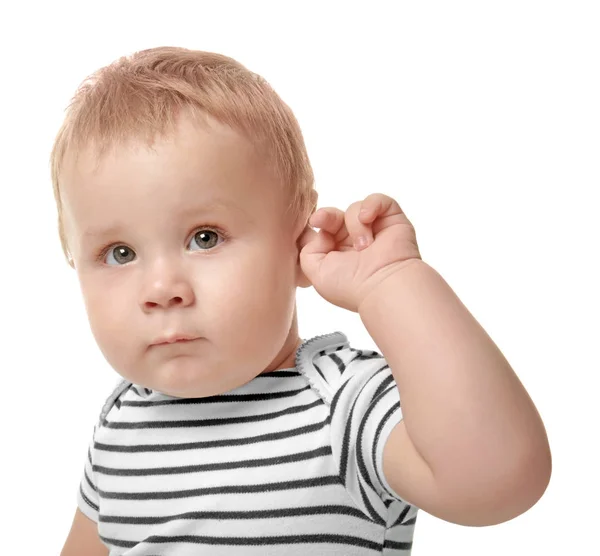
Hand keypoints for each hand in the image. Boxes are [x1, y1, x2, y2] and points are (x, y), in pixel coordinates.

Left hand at [299, 193, 421, 311]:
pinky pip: (379, 200)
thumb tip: (320, 232)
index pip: (324, 228)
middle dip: (329, 216)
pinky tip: (367, 219)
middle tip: (326, 221)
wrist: (383, 286)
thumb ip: (308, 251)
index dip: (319, 221)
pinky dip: (371, 205)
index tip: (315, 221)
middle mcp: (356, 241)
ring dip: (355, 225)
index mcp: (338, 253)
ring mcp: (375, 230)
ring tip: (364, 246)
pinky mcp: (393, 220)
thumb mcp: (316, 272)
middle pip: (336, 215)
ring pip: (355, 209)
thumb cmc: (351, 285)